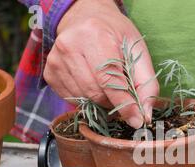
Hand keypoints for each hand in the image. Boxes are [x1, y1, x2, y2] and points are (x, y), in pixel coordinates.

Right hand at [43, 0, 157, 127]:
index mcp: (95, 36)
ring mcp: (55, 60)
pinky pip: (72, 100)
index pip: (109, 80)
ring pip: (83, 99)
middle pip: (95, 93)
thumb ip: (146, 83)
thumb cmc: (115, 35)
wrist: (85, 17)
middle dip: (114, 103)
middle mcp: (70, 46)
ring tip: (108, 87)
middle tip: (123, 96)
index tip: (137, 120)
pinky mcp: (49, 73)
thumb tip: (145, 115)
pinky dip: (87, 100)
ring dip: (101, 102)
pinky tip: (93, 84)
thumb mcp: (137, 50)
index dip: (124, 104)